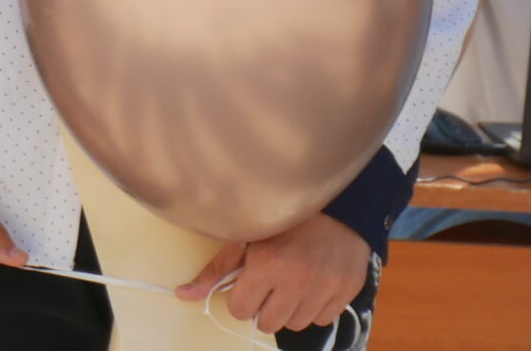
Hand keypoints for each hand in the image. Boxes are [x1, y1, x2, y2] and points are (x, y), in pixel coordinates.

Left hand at [179, 215, 367, 336]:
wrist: (336, 205)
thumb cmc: (282, 219)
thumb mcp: (244, 238)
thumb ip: (216, 271)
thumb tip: (182, 295)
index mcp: (266, 264)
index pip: (240, 310)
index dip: (240, 298)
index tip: (247, 283)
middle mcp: (296, 281)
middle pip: (268, 324)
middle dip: (263, 307)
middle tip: (269, 284)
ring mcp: (325, 289)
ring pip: (296, 325)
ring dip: (289, 309)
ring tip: (291, 281)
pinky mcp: (347, 293)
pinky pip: (322, 319)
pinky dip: (315, 307)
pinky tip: (313, 283)